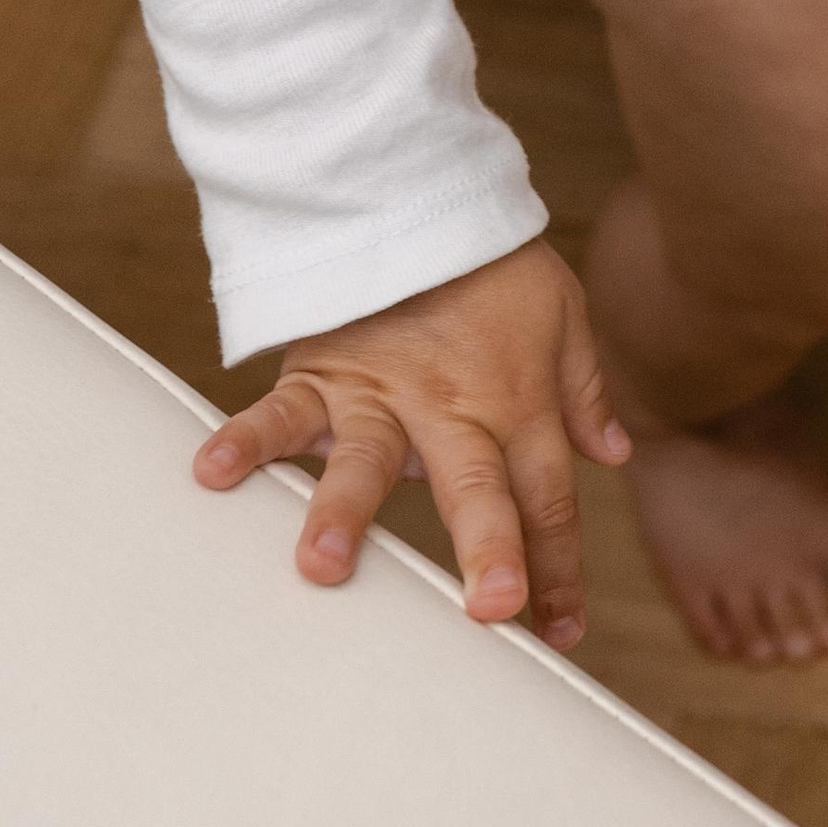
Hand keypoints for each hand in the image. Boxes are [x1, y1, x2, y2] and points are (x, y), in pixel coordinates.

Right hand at [192, 239, 626, 644]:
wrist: (423, 193)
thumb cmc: (496, 264)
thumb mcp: (564, 312)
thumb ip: (584, 389)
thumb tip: (613, 455)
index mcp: (515, 402)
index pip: (545, 496)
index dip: (557, 566)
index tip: (559, 633)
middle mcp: (450, 409)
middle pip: (473, 486)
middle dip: (485, 548)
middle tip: (491, 609)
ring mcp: (381, 395)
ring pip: (365, 459)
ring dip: (345, 511)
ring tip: (322, 565)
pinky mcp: (323, 373)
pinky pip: (281, 410)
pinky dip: (247, 440)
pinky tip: (214, 474)